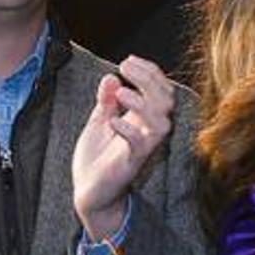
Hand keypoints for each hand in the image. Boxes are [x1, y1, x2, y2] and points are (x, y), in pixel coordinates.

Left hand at [72, 56, 174, 239]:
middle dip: (149, 79)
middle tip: (125, 67)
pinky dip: (128, 130)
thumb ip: (106, 102)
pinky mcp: (131, 163)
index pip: (159, 89)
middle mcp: (146, 131)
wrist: (88, 193)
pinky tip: (111, 121)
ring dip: (142, 103)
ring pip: (162, 123)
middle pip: (166, 100)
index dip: (149, 71)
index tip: (128, 61)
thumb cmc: (96, 160)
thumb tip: (110, 77)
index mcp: (141, 119)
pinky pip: (140, 145)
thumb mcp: (98, 123)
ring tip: (120, 93)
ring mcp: (141, 148)